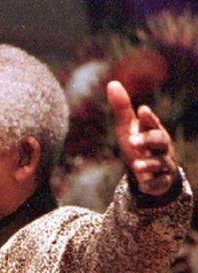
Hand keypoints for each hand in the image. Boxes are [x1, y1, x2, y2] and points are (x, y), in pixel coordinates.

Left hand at [108, 80, 179, 196]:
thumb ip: (122, 109)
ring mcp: (163, 164)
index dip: (148, 118)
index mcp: (153, 131)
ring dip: (149, 163)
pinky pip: (159, 183)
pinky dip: (152, 185)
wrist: (149, 172)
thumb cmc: (138, 144)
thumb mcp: (127, 128)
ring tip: (136, 165)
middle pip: (160, 140)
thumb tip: (112, 83)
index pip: (152, 123)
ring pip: (160, 162)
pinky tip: (143, 187)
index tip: (142, 110)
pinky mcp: (161, 181)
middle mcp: (162, 146)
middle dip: (148, 140)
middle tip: (133, 141)